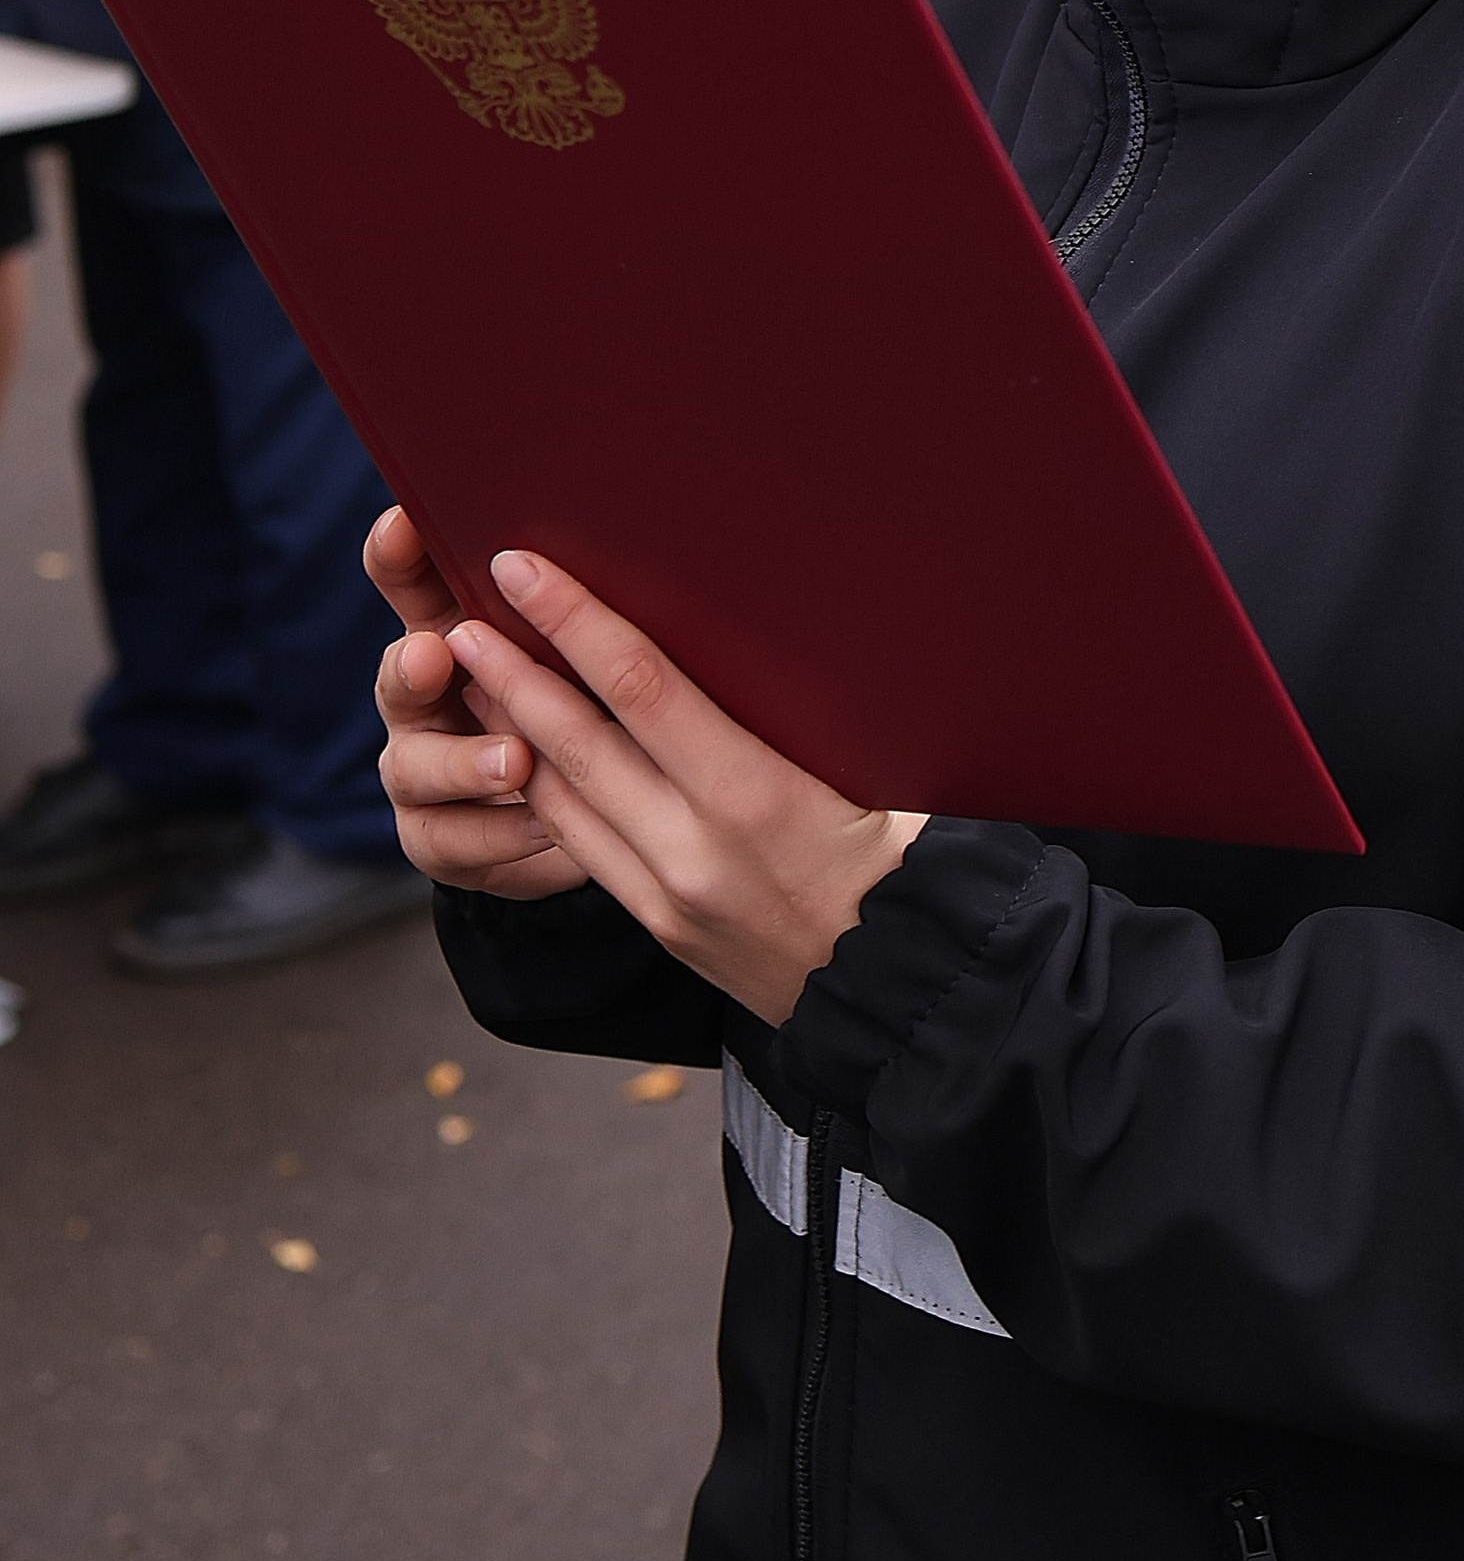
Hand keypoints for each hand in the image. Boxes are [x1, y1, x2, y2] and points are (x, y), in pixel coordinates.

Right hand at [367, 505, 589, 902]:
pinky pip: (449, 839)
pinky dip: (497, 833)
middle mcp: (424, 695)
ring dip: (464, 761)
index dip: (396, 553)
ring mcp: (421, 768)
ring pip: (414, 766)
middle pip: (399, 672)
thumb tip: (638, 538)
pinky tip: (543, 831)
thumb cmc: (590, 694)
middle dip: (414, 662)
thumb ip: (586, 605)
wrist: (582, 806)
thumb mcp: (588, 644)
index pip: (409, 579)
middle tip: (438, 652)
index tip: (404, 522)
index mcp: (453, 626)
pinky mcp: (437, 836)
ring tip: (518, 761)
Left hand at [437, 545, 926, 1024]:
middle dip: (513, 673)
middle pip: (579, 741)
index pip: (640, 686)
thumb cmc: (906, 861)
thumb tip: (773, 619)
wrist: (899, 991)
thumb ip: (813, 707)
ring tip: (471, 676)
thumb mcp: (880, 770)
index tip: (524, 569)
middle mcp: (693, 847)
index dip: (574, 622)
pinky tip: (521, 756)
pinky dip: (540, 793)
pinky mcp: (658, 925)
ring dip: (509, 733)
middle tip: (461, 617)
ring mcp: (666, 894)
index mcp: (755, 793)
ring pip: (562, 798)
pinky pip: (581, 849)